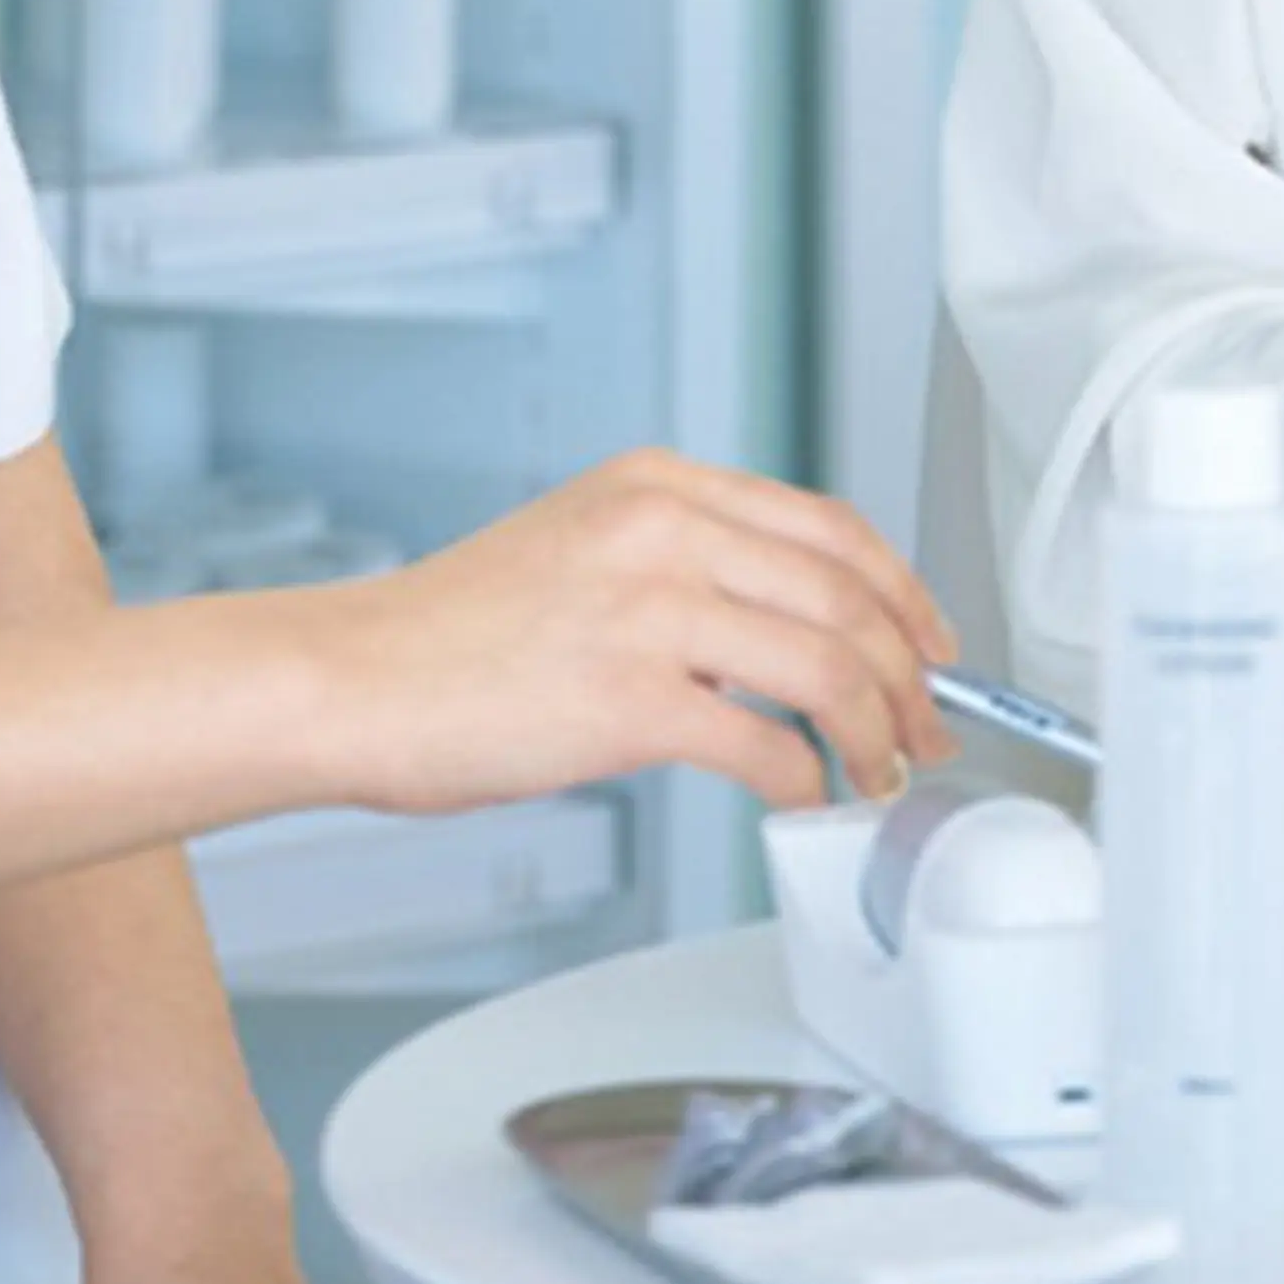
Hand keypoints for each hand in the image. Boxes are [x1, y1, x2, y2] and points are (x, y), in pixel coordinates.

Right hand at [287, 448, 954, 815]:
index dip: (901, 590)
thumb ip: (680, 560)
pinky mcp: (629, 697)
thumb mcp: (581, 544)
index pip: (827, 524)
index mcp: (658, 484)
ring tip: (882, 772)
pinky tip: (805, 799)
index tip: (930, 642)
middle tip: (929, 726)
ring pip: (828, 663)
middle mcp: (663, 527)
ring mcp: (649, 608)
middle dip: (911, 671)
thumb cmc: (450, 634)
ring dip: (878, 730)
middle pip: (847, 592)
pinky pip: (766, 741)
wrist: (353, 679)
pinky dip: (807, 779)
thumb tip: (781, 628)